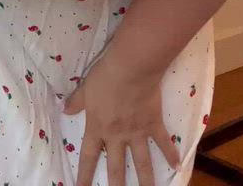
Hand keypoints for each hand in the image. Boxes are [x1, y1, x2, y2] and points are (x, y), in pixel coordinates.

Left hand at [63, 51, 180, 185]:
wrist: (130, 68)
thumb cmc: (104, 76)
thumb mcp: (85, 88)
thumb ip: (77, 101)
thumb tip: (65, 110)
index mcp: (97, 127)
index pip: (88, 157)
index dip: (84, 177)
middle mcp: (117, 135)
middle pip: (116, 167)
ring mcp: (137, 132)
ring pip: (141, 162)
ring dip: (145, 181)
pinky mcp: (153, 123)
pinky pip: (163, 142)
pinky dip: (171, 154)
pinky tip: (177, 166)